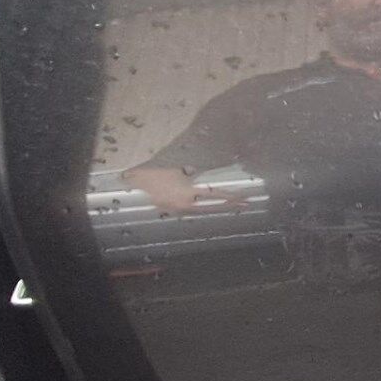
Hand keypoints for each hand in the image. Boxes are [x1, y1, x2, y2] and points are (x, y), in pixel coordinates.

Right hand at [124, 167, 248, 214]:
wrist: (133, 183)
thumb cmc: (155, 173)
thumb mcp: (177, 170)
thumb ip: (192, 173)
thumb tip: (205, 173)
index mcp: (188, 193)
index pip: (215, 195)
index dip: (230, 196)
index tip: (244, 198)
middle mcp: (186, 205)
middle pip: (214, 207)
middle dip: (230, 205)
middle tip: (246, 204)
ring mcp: (179, 210)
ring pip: (204, 210)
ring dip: (218, 208)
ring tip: (233, 205)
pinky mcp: (173, 211)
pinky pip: (193, 210)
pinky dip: (204, 208)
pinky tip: (211, 207)